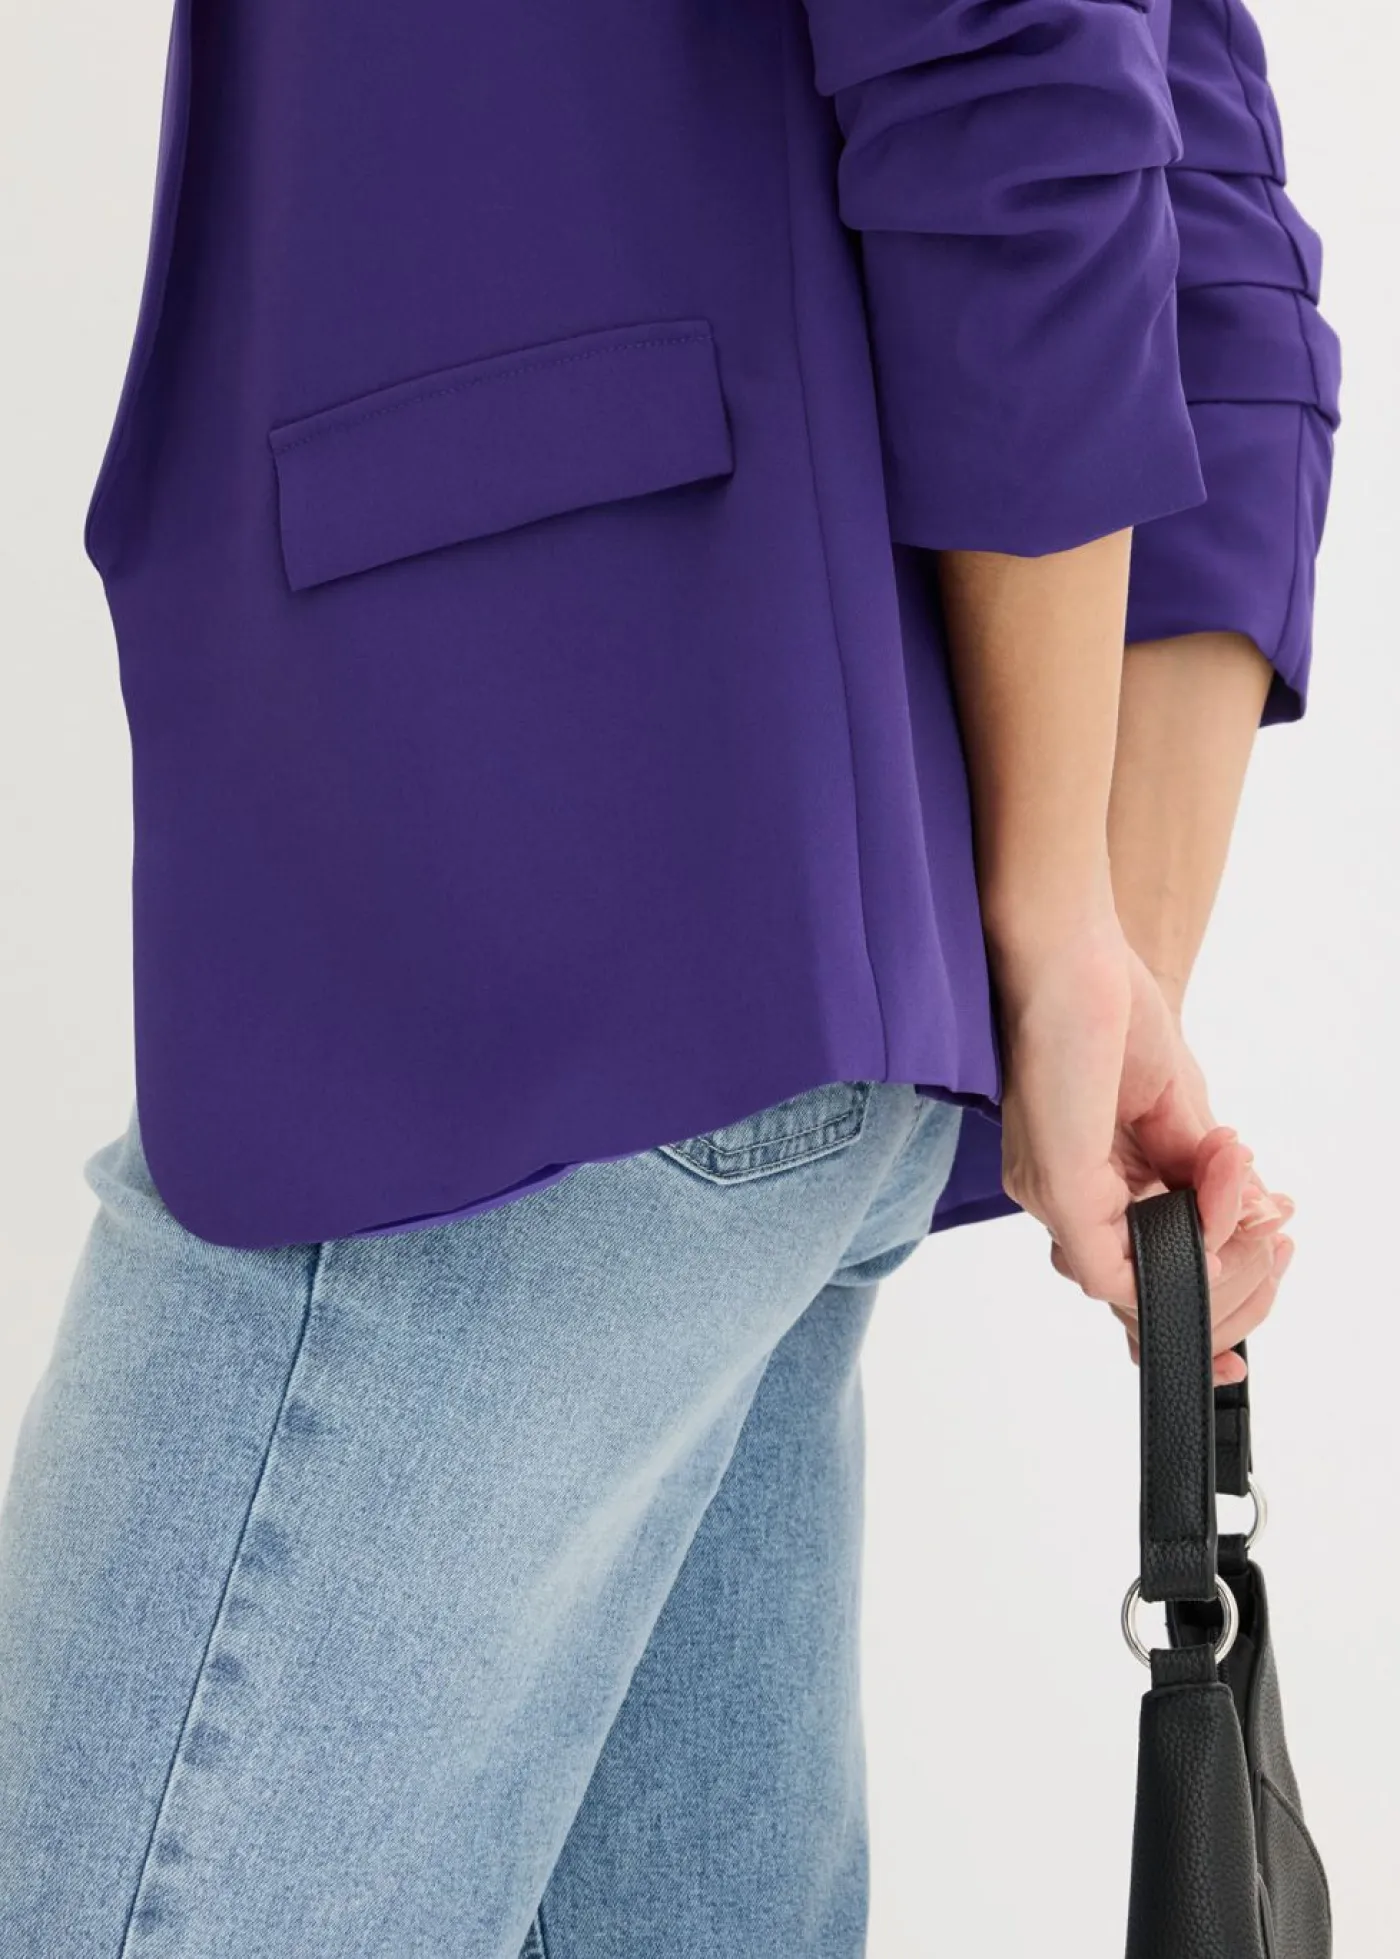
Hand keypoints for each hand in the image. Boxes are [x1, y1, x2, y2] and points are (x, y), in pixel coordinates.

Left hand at [993, 913, 1290, 1384]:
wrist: (1070, 949)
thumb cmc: (1110, 1012)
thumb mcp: (1179, 1109)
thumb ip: (1207, 1176)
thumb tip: (1257, 1224)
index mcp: (1088, 1186)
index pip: (1139, 1280)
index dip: (1202, 1308)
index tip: (1262, 1297)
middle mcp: (1061, 1201)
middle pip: (1147, 1299)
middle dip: (1233, 1279)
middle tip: (1272, 1227)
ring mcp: (1052, 1197)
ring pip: (1138, 1289)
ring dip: (1218, 1248)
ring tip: (1246, 1190)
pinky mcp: (1056, 1184)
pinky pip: (1112, 1265)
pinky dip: (1185, 1246)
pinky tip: (1218, 1208)